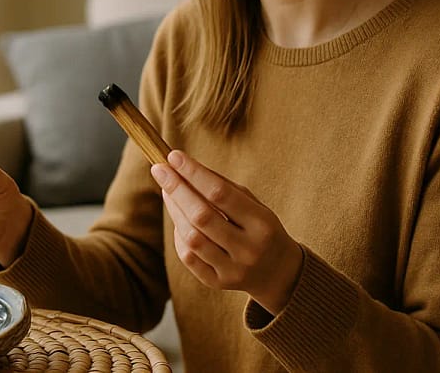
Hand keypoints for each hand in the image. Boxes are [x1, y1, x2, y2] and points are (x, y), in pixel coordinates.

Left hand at [151, 150, 302, 313]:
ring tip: (167, 191)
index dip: (194, 173)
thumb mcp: (254, 204)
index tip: (174, 156)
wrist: (279, 272)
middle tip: (160, 170)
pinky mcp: (218, 283)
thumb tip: (185, 167)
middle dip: (177, 190)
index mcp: (262, 223)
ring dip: (174, 210)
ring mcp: (233, 269)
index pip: (220, 194)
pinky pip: (188, 258)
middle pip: (202, 216)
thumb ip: (223, 186)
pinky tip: (178, 220)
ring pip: (192, 237)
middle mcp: (248, 249)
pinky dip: (179, 235)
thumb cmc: (261, 228)